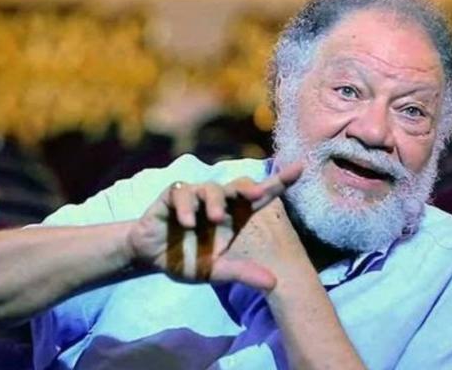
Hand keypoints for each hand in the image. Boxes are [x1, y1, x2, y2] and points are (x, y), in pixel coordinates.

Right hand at [130, 163, 303, 290]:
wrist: (151, 258)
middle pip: (238, 186)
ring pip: (210, 188)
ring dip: (215, 202)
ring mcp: (196, 196)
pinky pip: (183, 193)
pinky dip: (186, 207)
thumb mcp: (217, 271)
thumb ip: (243, 273)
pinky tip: (187, 222)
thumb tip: (274, 283)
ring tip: (215, 219)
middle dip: (249, 187)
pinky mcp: (174, 195)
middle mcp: (218, 202)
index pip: (261, 197)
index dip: (280, 182)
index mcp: (234, 216)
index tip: (300, 168)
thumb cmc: (188, 259)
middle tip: (257, 194)